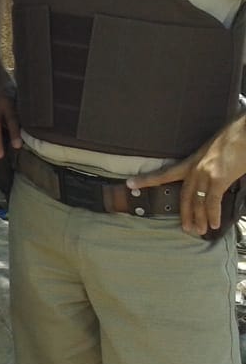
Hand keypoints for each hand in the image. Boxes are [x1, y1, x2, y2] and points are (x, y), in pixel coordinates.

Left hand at [127, 119, 245, 237]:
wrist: (245, 133)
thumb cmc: (235, 141)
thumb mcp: (215, 153)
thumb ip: (209, 167)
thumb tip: (212, 179)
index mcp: (192, 161)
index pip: (164, 173)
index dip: (146, 179)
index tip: (129, 183)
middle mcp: (195, 168)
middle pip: (184, 194)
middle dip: (184, 213)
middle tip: (186, 228)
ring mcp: (205, 173)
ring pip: (197, 201)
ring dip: (199, 218)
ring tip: (199, 230)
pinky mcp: (217, 178)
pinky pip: (212, 201)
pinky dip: (213, 214)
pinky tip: (214, 223)